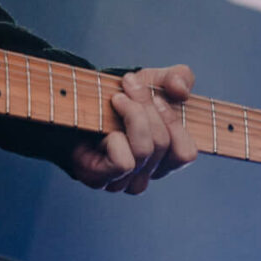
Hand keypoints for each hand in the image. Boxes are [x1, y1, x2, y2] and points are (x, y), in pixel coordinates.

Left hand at [67, 65, 198, 194]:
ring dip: (132, 115)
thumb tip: (180, 90)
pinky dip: (116, 138)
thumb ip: (178, 78)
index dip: (174, 122)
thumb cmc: (118, 97)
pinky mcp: (100, 179)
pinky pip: (123, 162)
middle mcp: (145, 175)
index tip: (157, 96)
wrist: (75, 104)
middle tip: (129, 84)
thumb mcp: (153, 80)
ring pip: (144, 150)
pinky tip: (105, 128)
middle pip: (162, 144)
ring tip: (117, 98)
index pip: (185, 154)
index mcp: (163, 159)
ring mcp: (123, 182)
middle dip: (146, 106)